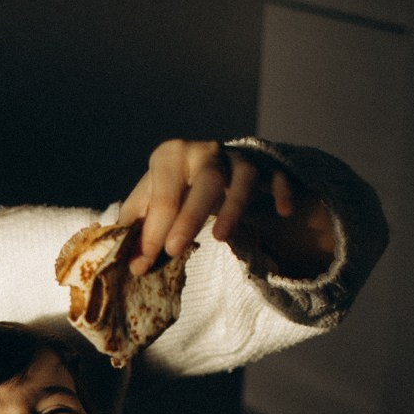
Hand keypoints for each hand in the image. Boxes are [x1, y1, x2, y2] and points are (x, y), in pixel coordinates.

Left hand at [119, 140, 334, 276]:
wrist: (218, 170)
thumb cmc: (178, 191)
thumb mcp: (153, 203)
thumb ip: (140, 229)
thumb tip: (131, 263)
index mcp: (171, 155)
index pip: (162, 192)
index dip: (152, 229)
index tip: (142, 262)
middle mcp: (206, 150)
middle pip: (203, 181)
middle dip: (188, 217)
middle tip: (174, 250)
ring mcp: (239, 158)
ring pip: (242, 177)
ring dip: (233, 207)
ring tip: (220, 238)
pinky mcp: (268, 168)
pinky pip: (279, 178)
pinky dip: (281, 193)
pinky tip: (283, 211)